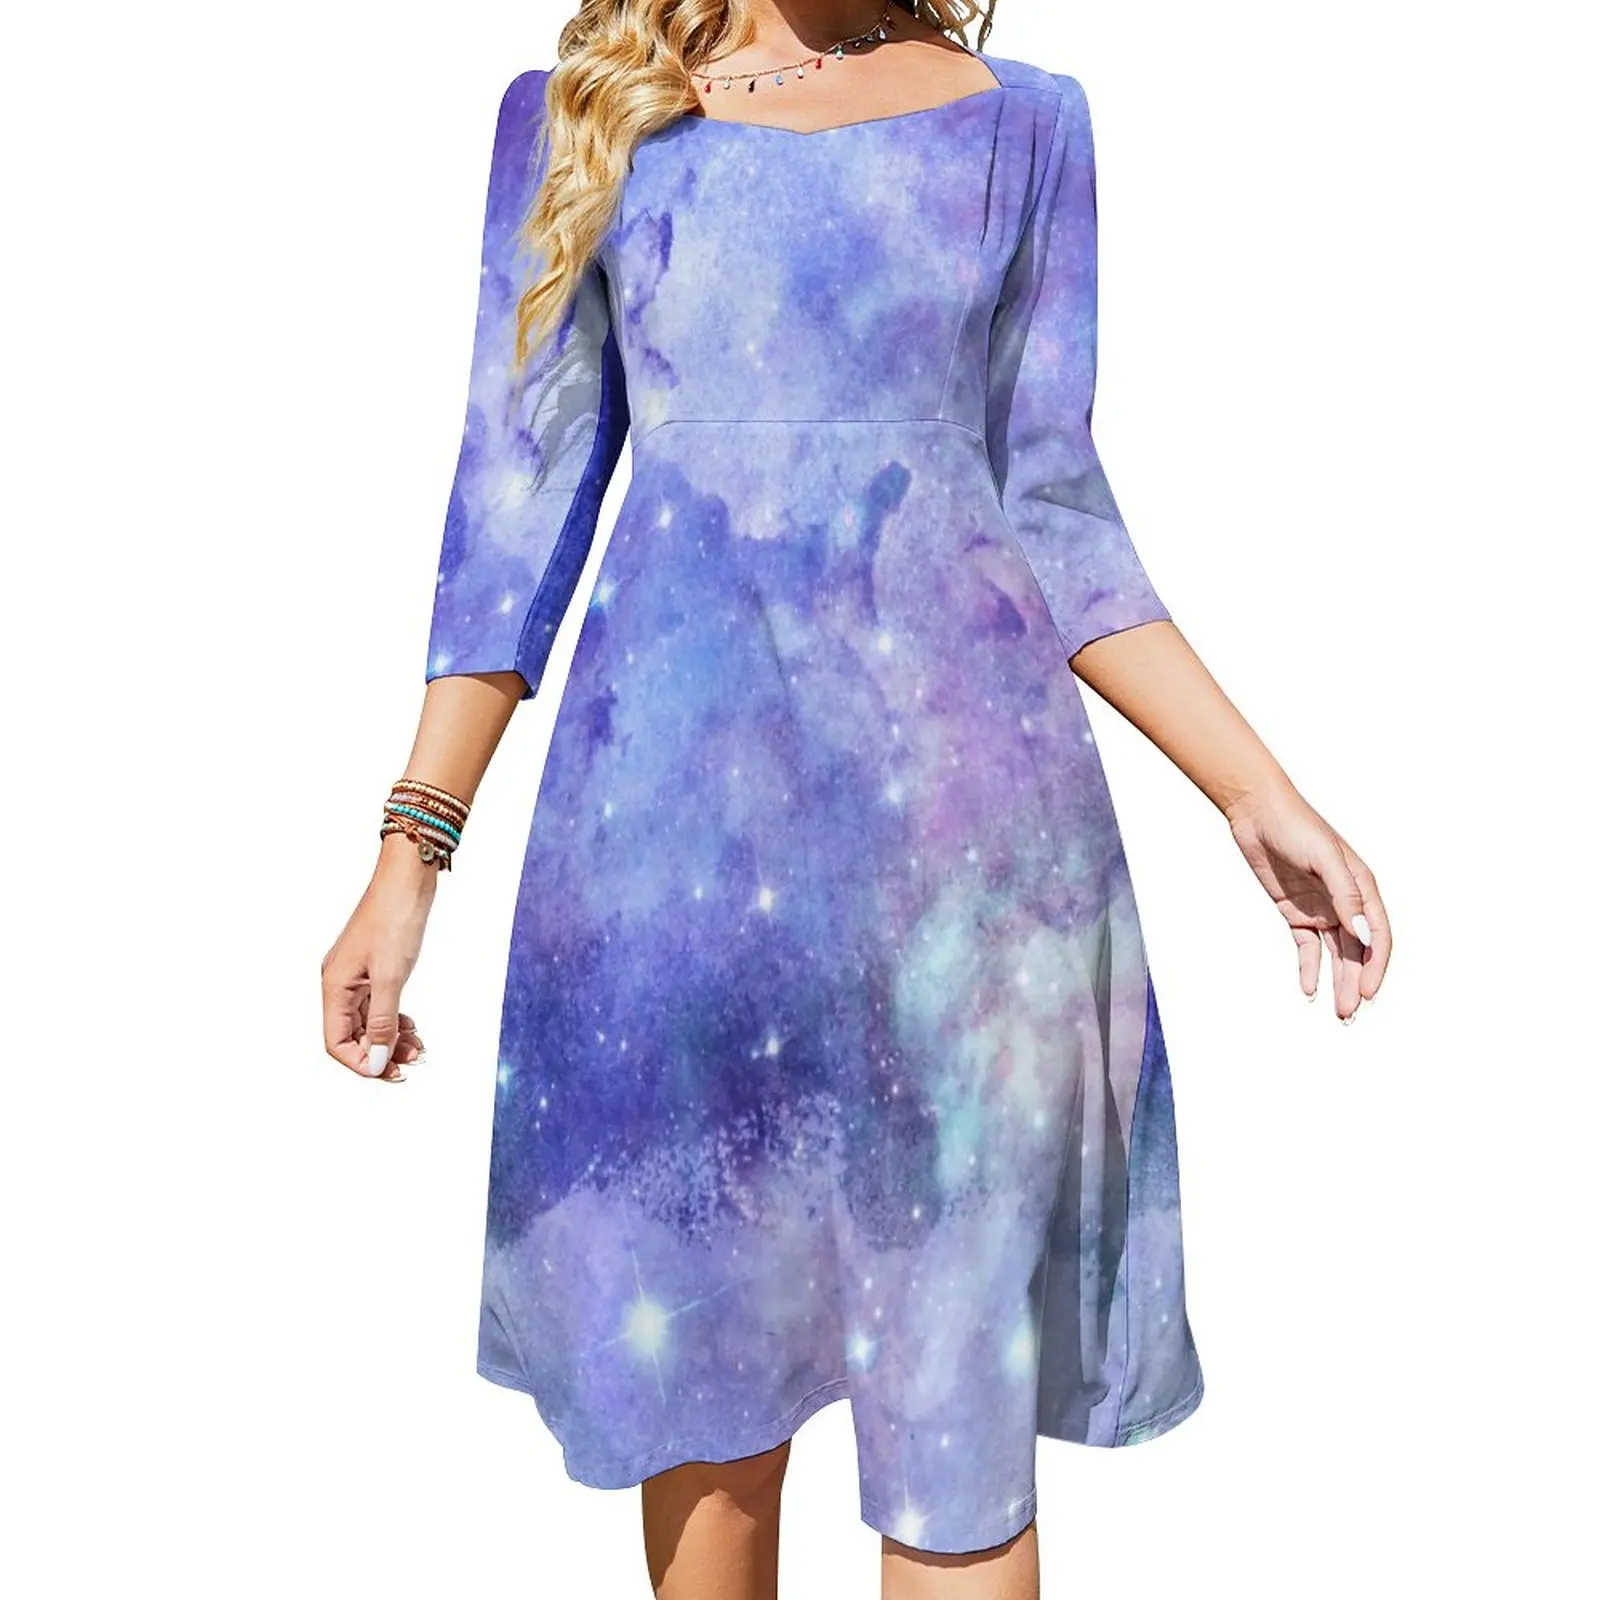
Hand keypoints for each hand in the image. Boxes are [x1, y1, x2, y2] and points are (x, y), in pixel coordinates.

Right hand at [321, 833, 439, 1079]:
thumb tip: (377, 1061)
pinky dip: (396, 1020)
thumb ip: (384, 1021)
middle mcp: (340, 983)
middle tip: (412, 1063)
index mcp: (334, 986)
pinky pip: (379, 1005)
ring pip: (369, 1021)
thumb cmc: (395, 918)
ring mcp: (356, 975)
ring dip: (391, 1039)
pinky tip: (413, 1027)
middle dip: (381, 1053)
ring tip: (419, 1049)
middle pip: (353, 1035)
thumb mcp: (392, 976)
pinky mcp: (374, 968)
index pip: (336, 1042)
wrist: (407, 879)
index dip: (362, 1062)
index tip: (391, 1072)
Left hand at [1223, 780, 1390, 1021]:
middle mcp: (1346, 902)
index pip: (1378, 936)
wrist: (1256, 812)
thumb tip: (1364, 934)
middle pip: (1357, 952)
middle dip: (1356, 983)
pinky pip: (1307, 947)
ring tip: (1338, 1013)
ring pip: (1335, 955)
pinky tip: (1309, 990)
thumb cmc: (1296, 826)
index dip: (1377, 966)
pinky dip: (1309, 969)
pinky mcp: (1295, 913)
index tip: (1369, 994)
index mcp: (1362, 888)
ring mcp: (1321, 909)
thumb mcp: (1324, 858)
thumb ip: (1346, 896)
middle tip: (1350, 1014)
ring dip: (1338, 982)